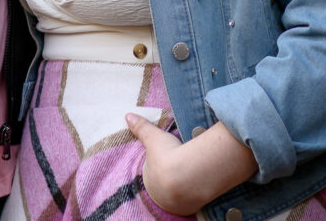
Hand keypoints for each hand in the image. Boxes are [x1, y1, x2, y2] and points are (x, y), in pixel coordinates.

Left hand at [126, 114, 258, 216]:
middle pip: (163, 183)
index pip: (151, 172)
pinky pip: (189, 200)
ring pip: (176, 193)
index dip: (159, 162)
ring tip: (189, 170)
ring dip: (181, 183)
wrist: (189, 175)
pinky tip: (197, 181)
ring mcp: (174, 204)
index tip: (168, 155)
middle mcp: (159, 196)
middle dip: (170, 174)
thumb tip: (128, 116)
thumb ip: (141, 127)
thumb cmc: (167, 155)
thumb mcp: (154, 136)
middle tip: (179, 162)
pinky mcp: (189, 208)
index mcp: (149, 180)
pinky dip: (193, 191)